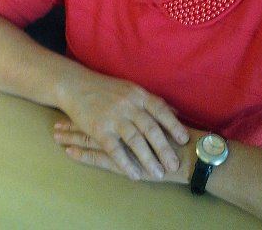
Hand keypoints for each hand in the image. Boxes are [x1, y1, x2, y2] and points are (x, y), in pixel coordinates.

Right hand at [53, 75, 188, 180]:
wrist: (76, 85)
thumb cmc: (107, 89)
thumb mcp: (132, 89)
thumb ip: (152, 102)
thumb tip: (176, 113)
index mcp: (138, 94)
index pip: (160, 110)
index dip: (173, 125)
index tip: (184, 139)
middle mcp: (128, 105)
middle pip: (150, 128)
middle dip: (164, 148)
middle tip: (174, 164)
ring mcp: (113, 117)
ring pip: (135, 140)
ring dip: (148, 159)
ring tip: (158, 173)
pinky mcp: (99, 129)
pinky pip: (115, 149)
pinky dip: (126, 163)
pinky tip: (134, 175)